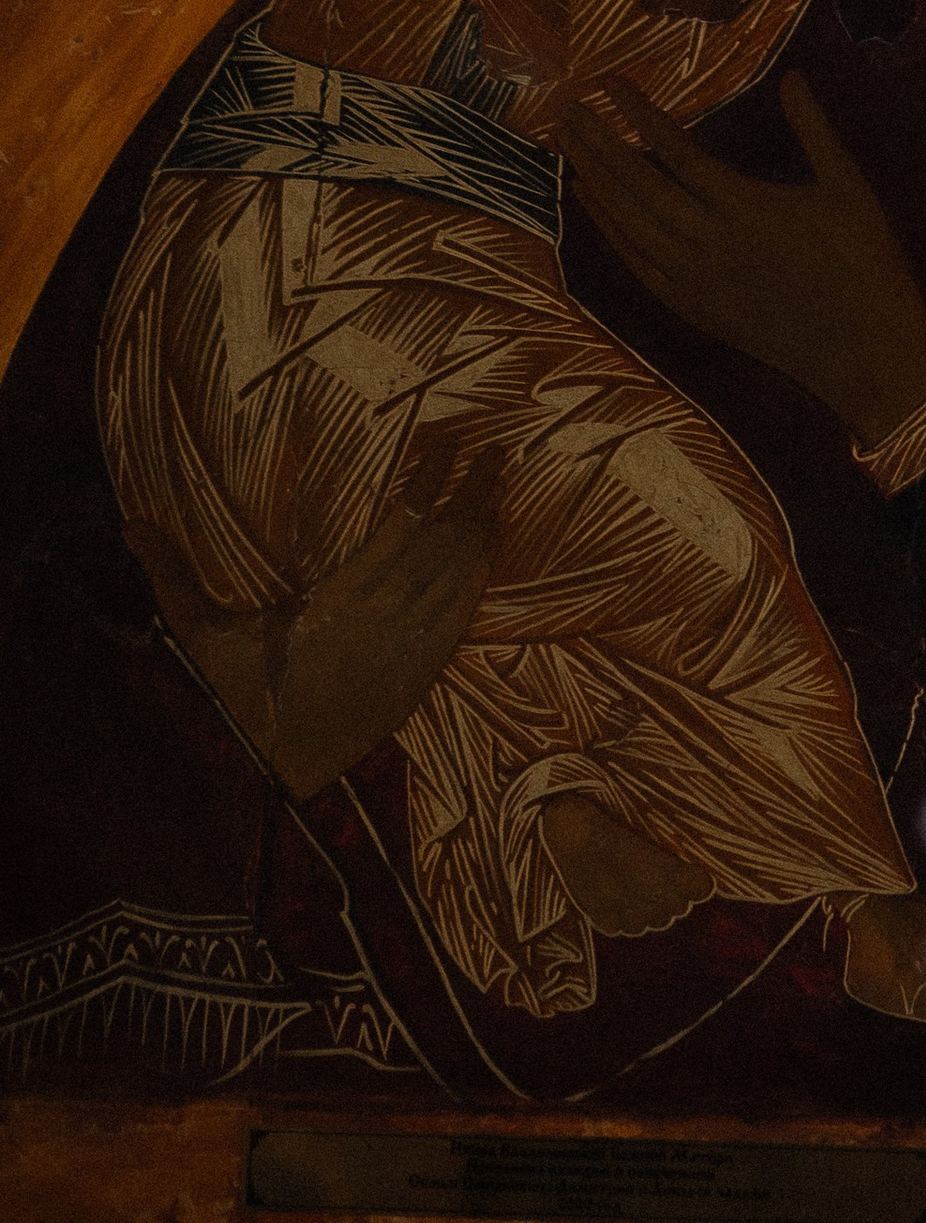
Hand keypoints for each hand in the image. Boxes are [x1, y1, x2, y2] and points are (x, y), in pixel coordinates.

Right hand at [128, 430, 504, 796]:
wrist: (263, 781)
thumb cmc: (230, 700)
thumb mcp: (199, 635)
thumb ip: (173, 573)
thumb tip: (130, 521)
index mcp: (339, 603)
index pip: (402, 525)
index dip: (429, 480)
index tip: (447, 441)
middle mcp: (383, 624)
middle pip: (444, 545)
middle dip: (473, 493)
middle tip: (497, 450)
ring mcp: (407, 655)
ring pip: (459, 581)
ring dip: (482, 532)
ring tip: (498, 489)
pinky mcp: (417, 682)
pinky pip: (461, 623)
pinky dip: (479, 583)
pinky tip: (489, 555)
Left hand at [558, 70, 925, 449]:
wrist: (863, 351)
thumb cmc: (864, 263)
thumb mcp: (848, 186)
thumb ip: (814, 128)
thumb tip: (792, 76)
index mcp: (745, 206)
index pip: (675, 149)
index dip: (638, 113)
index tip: (609, 81)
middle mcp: (709, 242)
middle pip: (636, 185)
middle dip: (597, 143)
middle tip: (565, 108)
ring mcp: (696, 280)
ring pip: (628, 225)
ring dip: (593, 182)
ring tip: (566, 146)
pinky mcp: (695, 309)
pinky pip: (637, 265)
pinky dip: (609, 232)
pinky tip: (592, 207)